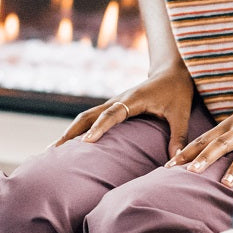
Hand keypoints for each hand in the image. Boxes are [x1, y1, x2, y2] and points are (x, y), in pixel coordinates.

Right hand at [54, 61, 194, 159]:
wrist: (172, 71)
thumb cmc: (177, 92)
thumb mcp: (181, 114)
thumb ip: (178, 136)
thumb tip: (175, 160)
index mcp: (133, 100)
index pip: (112, 114)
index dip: (99, 127)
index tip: (85, 143)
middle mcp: (118, 100)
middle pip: (88, 115)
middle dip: (71, 133)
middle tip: (53, 152)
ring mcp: (113, 103)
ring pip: (85, 117)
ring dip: (69, 132)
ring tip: (52, 152)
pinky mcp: (113, 107)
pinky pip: (91, 119)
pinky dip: (78, 130)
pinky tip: (69, 145)